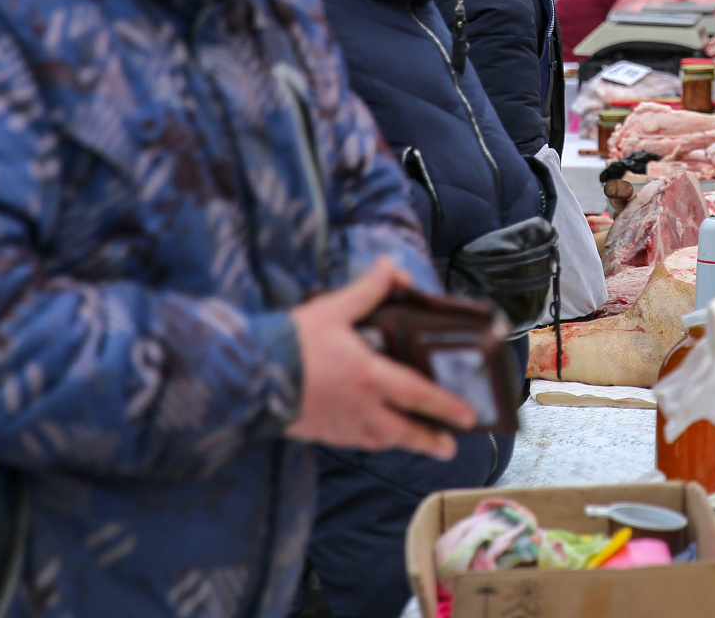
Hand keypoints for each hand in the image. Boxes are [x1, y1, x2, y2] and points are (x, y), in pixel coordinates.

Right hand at [285, 259, 475, 455]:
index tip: (469, 417)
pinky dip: (370, 441)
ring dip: (402, 443)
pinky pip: (354, 442)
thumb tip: (391, 266)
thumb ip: (367, 290)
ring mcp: (340, 425)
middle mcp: (360, 407)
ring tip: (418, 443)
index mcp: (369, 376)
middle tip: (450, 447)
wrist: (245, 376)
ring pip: (380, 441)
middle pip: (403, 431)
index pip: (418, 394)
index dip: (446, 406)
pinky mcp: (319, 432)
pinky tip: (372, 437)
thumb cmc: (291, 342)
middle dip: (429, 440)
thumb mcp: (333, 309)